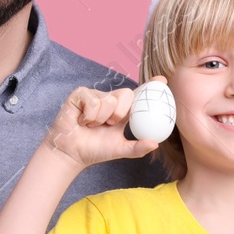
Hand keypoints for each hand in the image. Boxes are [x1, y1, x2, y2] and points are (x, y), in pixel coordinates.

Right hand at [43, 82, 162, 169]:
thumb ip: (138, 147)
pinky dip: (89, 115)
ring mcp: (95, 95)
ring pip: (108, 100)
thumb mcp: (120, 149)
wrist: (71, 153)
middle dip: (121, 112)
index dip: (150, 86)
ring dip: (101, 118)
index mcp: (122, 111)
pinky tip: (82, 121)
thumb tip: (156, 143)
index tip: (162, 81)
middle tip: (110, 124)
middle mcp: (110, 100)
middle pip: (126, 94)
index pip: (138, 95)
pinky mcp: (81, 94)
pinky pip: (93, 100)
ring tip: (92, 126)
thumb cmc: (95, 150)